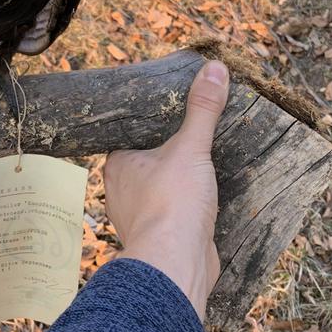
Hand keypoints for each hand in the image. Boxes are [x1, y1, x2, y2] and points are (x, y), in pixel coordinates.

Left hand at [103, 59, 229, 318]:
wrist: (178, 263)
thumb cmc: (172, 202)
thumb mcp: (191, 147)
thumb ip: (202, 109)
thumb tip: (214, 68)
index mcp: (118, 164)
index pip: (128, 134)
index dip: (147, 122)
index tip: (167, 109)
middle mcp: (121, 190)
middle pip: (144, 161)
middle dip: (166, 151)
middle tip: (192, 129)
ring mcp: (140, 216)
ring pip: (158, 188)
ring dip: (177, 180)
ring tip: (202, 159)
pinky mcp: (161, 237)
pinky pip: (174, 212)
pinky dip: (187, 204)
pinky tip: (206, 194)